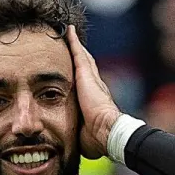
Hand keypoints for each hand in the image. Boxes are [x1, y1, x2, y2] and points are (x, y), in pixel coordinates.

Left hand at [66, 25, 121, 159]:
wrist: (107, 133)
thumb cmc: (97, 140)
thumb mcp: (83, 134)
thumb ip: (78, 132)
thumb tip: (71, 144)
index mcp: (93, 100)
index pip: (84, 83)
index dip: (80, 74)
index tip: (73, 67)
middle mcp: (94, 86)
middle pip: (84, 65)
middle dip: (78, 54)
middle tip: (71, 41)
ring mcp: (91, 78)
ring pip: (81, 57)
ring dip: (74, 45)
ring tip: (67, 32)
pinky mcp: (86, 74)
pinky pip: (77, 53)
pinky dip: (72, 41)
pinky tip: (66, 30)